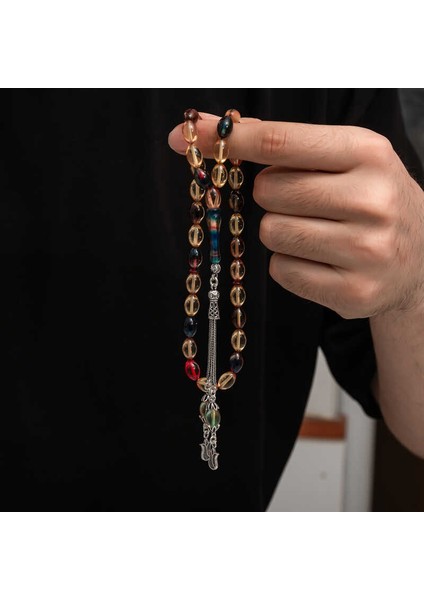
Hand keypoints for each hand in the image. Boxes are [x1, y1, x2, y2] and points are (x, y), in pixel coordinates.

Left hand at [169, 114, 423, 317]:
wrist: (420, 255)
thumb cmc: (368, 198)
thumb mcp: (343, 158)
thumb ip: (279, 142)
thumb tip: (199, 132)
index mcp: (368, 152)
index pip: (280, 140)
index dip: (230, 139)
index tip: (191, 135)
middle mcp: (372, 200)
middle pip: (268, 191)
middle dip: (273, 195)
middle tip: (306, 201)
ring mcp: (367, 251)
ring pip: (271, 233)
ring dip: (280, 232)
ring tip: (317, 232)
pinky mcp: (354, 293)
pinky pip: (281, 271)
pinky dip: (290, 265)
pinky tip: (321, 260)